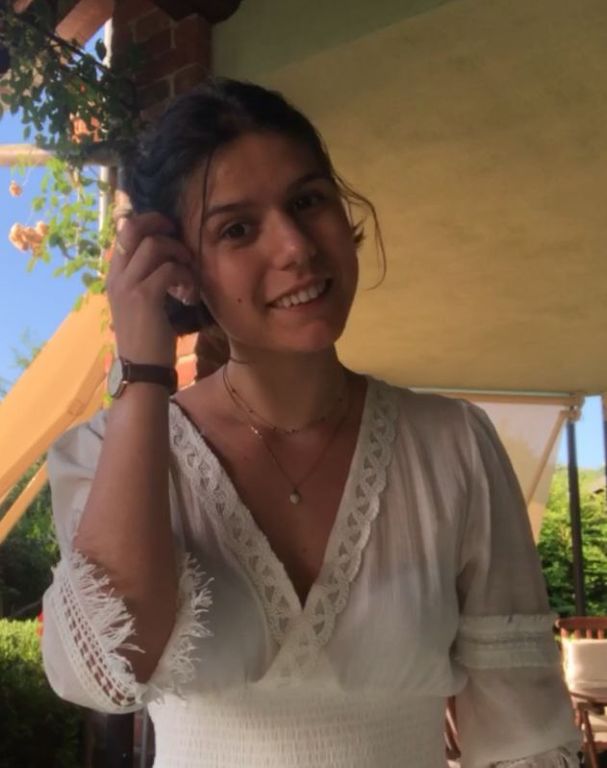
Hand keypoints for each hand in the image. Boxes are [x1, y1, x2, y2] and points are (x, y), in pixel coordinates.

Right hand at [107, 212, 196, 365]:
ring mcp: (128, 285)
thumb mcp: (141, 304)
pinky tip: (189, 295)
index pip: (123, 231)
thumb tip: (169, 259)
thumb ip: (147, 279)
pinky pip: (169, 269)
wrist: (141, 369)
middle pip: (133, 228)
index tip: (169, 230)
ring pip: (155, 245)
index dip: (147, 222)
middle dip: (161, 224)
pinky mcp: (145, 297)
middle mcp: (116, 275)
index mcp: (114, 276)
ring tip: (189, 275)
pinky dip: (185, 277)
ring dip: (179, 254)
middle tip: (180, 237)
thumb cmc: (146, 339)